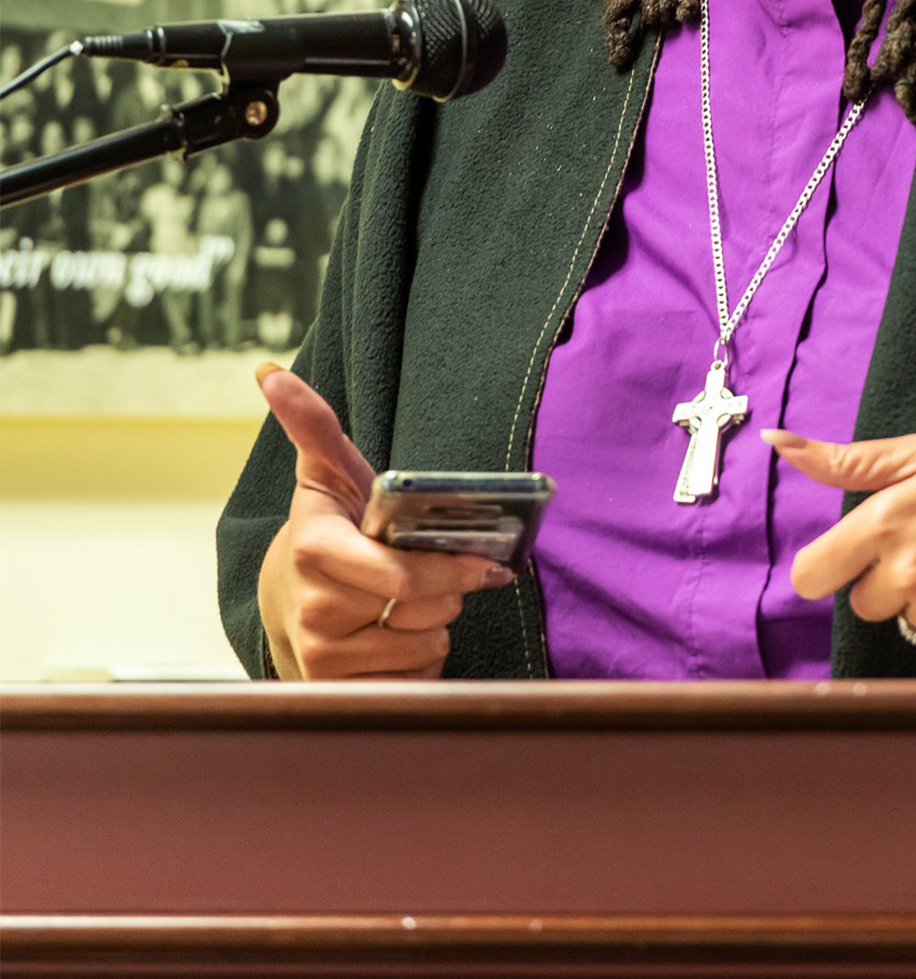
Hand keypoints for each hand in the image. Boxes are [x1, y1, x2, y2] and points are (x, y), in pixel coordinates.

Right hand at [254, 363, 511, 680]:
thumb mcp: (327, 473)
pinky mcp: (341, 696)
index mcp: (315, 552)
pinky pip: (417, 684)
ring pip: (426, 649)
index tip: (490, 563)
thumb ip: (311, 423)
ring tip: (405, 606)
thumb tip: (270, 374)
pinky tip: (400, 643)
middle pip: (427, 609)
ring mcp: (324, 662)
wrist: (288, 598)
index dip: (451, 569)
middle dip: (445, 589)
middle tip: (428, 573)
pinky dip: (422, 665)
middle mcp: (313, 613)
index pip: (400, 574)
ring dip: (432, 627)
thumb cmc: (328, 528)